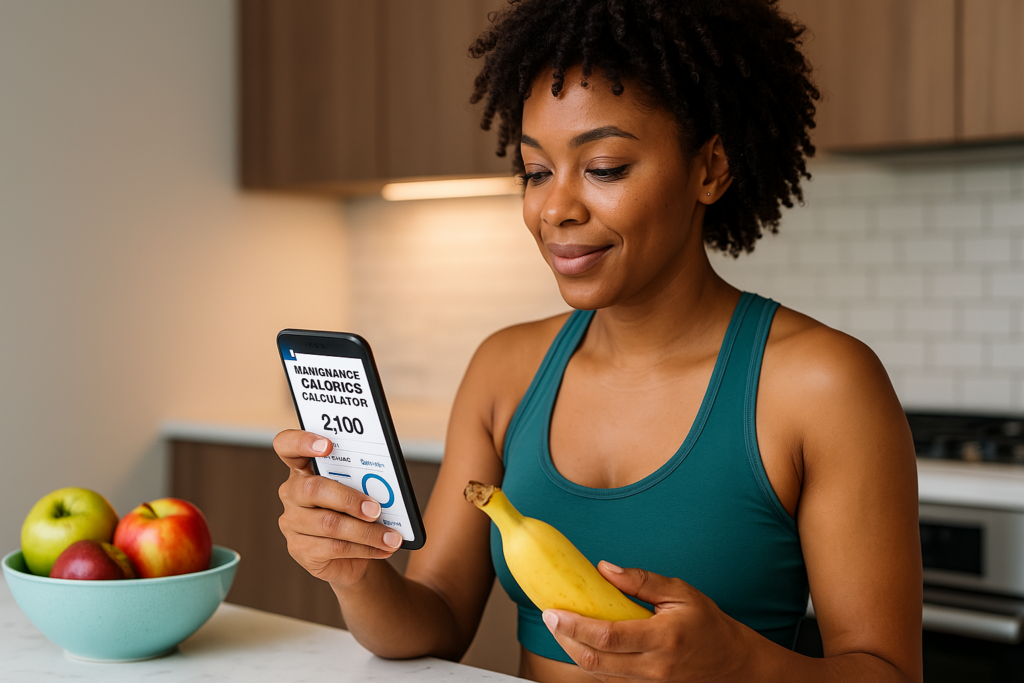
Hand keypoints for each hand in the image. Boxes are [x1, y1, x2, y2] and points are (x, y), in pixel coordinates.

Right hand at [275, 429, 403, 586]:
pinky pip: (333, 547)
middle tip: (375, 509)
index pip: (287, 445)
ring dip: (366, 532)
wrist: (352, 555)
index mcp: (304, 468)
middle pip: (312, 489)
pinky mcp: (298, 549)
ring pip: (328, 524)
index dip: (302, 441)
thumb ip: (363, 482)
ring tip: (391, 537)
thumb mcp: (360, 491)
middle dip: (349, 499)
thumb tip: (386, 484)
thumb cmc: (356, 513)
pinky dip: (363, 548)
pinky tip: (382, 548)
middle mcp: (292, 492)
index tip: (327, 445)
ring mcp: (292, 522)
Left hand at [542, 562, 755, 681]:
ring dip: (572, 651)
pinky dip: (589, 662)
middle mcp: (654, 667)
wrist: (731, 663)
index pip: (609, 637)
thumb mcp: (680, 593)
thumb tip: (604, 569)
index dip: (575, 626)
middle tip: (549, 616)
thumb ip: (642, 581)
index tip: (553, 612)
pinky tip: (578, 643)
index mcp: (663, 639)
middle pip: (595, 660)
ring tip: (558, 627)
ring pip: (598, 674)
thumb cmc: (706, 623)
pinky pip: (608, 679)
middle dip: (564, 640)